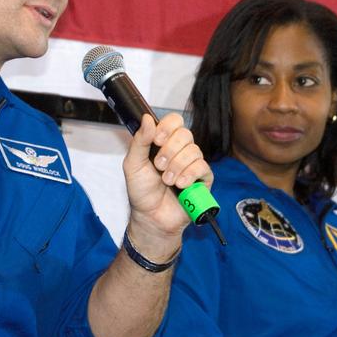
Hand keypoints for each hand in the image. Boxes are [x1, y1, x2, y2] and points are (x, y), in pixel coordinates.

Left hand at [122, 113, 211, 251]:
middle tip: (158, 166)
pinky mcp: (203, 179)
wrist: (151, 217)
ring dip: (177, 166)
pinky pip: (202, 167)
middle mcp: (180, 150)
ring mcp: (193, 164)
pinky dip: (189, 175)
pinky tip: (180, 185)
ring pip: (194, 151)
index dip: (167, 127)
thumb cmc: (141, 192)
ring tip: (167, 181)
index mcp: (164, 143)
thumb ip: (140, 141)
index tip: (157, 140)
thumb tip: (147, 118)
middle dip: (169, 150)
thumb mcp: (133, 164)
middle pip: (185, 134)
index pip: (174, 121)